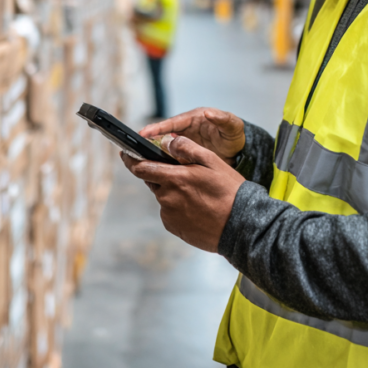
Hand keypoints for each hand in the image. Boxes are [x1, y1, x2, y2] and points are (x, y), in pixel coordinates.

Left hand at [121, 136, 244, 252]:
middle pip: (153, 181)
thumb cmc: (229, 192)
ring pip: (164, 197)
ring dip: (173, 191)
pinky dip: (179, 207)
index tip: (125, 154)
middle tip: (185, 175)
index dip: (131, 159)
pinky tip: (197, 207)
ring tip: (198, 194)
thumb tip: (167, 140)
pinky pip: (170, 212)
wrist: (242, 227)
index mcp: (174, 178)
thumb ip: (186, 148)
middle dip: (162, 175)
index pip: (140, 167)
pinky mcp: (174, 228)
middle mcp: (167, 198)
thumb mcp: (212, 161)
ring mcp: (169, 215)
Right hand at [140, 107, 244, 164]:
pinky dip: (162, 160)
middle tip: (134, 147)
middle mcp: (186, 128)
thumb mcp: (232, 126)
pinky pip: (171, 156)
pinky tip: (154, 168)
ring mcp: (184, 141)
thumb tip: (208, 113)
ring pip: (165, 146)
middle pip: (164, 134)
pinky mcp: (185, 154)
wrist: (239, 152)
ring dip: (152, 151)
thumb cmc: (234, 136)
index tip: (144, 133)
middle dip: (149, 139)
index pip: (172, 122)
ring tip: (137, 158)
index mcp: (193, 118)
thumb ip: (222, 119)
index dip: (158, 128)